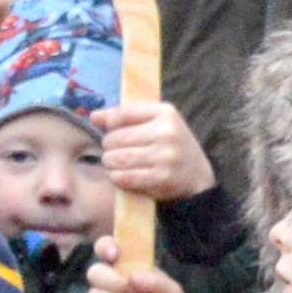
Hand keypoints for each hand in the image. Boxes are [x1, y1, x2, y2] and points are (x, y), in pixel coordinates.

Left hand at [93, 99, 212, 201]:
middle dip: (109, 147)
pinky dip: (116, 178)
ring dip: (110, 163)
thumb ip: (126, 116)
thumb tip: (94, 116)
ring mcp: (165, 157)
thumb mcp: (157, 123)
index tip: (110, 130)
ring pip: (117, 159)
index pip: (123, 113)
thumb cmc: (170, 146)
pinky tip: (121, 176)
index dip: (109, 123)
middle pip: (116, 138)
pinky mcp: (161, 179)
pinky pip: (124, 177)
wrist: (197, 176)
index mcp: (165, 113)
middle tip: (115, 152)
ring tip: (116, 164)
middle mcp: (166, 132)